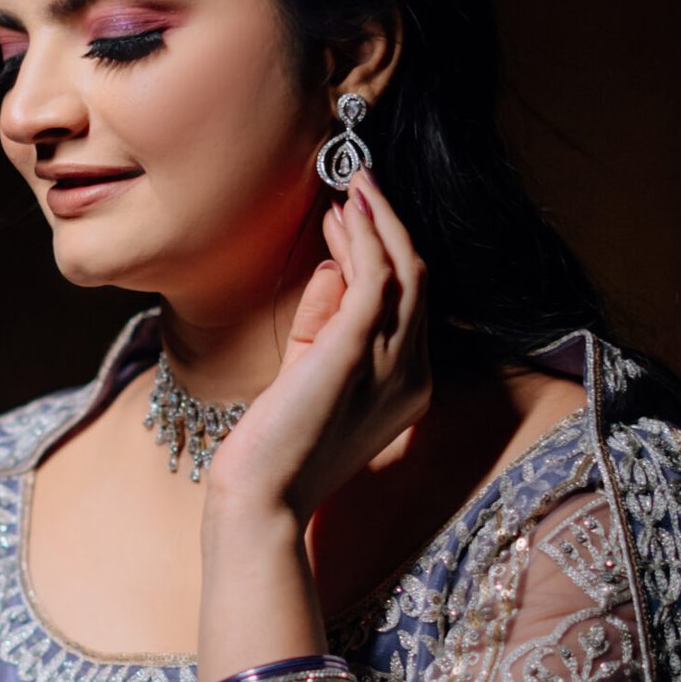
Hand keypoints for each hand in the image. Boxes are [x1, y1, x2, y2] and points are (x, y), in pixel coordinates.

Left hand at [210, 169, 430, 524]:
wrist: (261, 498)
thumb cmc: (278, 446)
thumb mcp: (310, 374)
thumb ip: (327, 322)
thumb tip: (335, 266)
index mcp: (408, 386)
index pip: (413, 304)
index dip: (388, 252)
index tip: (353, 218)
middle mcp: (412, 376)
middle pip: (419, 280)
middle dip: (390, 225)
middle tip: (359, 183)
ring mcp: (391, 366)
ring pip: (406, 272)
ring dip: (378, 222)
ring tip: (352, 185)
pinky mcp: (356, 353)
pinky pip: (374, 279)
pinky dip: (362, 239)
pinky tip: (342, 216)